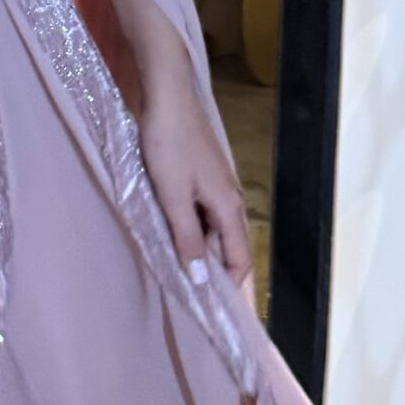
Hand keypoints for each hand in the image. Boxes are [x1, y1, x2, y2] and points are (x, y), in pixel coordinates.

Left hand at [138, 78, 255, 312]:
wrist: (166, 95)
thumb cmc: (168, 145)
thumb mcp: (172, 195)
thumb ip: (186, 236)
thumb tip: (199, 278)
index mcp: (229, 207)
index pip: (239, 261)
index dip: (228, 287)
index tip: (210, 309)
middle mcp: (230, 198)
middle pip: (226, 246)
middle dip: (208, 268)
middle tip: (182, 287)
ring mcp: (217, 184)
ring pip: (211, 227)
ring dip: (194, 244)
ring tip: (169, 260)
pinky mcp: (202, 172)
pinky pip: (200, 209)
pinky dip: (187, 223)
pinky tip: (166, 226)